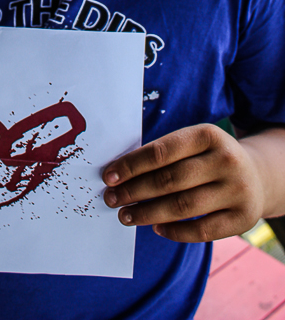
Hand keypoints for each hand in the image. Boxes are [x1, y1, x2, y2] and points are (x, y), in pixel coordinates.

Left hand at [102, 124, 263, 241]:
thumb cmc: (208, 157)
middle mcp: (226, 161)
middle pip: (170, 180)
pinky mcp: (243, 219)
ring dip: (148, 213)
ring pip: (183, 206)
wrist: (257, 175)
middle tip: (112, 199)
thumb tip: (119, 174)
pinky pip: (202, 231)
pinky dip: (175, 231)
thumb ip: (163, 154)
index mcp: (208, 135)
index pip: (162, 151)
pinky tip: (156, 228)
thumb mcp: (193, 143)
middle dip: (135, 190)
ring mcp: (237, 190)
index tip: (109, 176)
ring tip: (126, 215)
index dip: (132, 165)